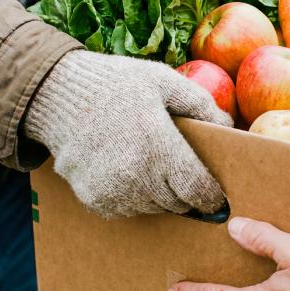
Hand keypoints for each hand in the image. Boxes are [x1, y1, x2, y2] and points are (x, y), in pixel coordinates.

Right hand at [24, 50, 233, 217]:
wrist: (58, 95)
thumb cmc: (117, 85)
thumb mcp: (164, 81)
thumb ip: (201, 104)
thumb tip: (231, 129)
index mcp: (157, 144)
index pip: (196, 189)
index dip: (211, 196)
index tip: (218, 196)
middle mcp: (135, 174)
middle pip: (177, 204)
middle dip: (186, 193)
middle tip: (184, 175)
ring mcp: (112, 190)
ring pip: (153, 209)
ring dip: (160, 195)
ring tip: (153, 167)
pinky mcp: (94, 200)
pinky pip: (127, 209)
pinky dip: (133, 197)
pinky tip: (127, 170)